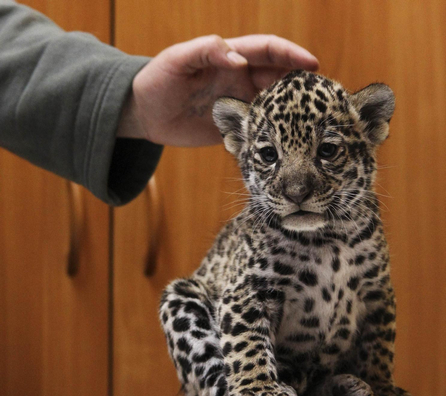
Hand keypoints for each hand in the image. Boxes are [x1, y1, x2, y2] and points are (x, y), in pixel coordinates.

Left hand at [117, 34, 317, 145]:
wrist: (144, 114)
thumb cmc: (156, 80)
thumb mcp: (177, 60)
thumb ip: (206, 51)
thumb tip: (238, 57)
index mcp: (231, 57)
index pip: (269, 51)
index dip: (292, 55)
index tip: (313, 64)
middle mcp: (241, 80)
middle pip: (279, 80)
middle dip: (302, 88)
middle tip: (324, 100)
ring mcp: (240, 105)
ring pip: (275, 109)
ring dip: (292, 117)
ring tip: (312, 127)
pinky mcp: (234, 130)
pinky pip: (259, 132)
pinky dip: (272, 139)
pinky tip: (286, 148)